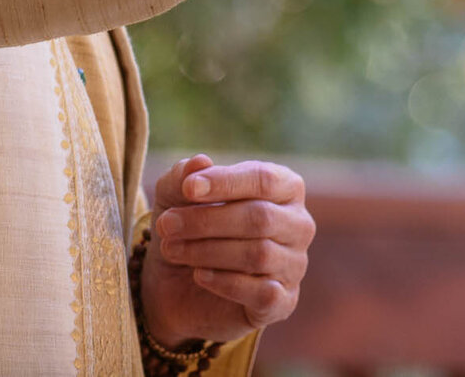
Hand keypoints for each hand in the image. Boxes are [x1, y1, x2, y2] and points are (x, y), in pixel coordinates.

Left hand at [140, 154, 316, 349]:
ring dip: (207, 251)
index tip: (188, 189)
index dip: (226, 182)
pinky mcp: (283, 302)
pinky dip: (226, 283)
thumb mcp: (175, 197)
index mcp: (285, 188)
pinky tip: (199, 275)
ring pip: (259, 254)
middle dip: (207, 221)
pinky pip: (263, 292)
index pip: (265, 179)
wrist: (178, 286)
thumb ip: (184, 176)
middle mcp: (298, 224)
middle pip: (260, 218)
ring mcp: (294, 265)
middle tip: (166, 225)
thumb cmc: (189, 228)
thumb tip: (200, 162)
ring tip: (172, 249)